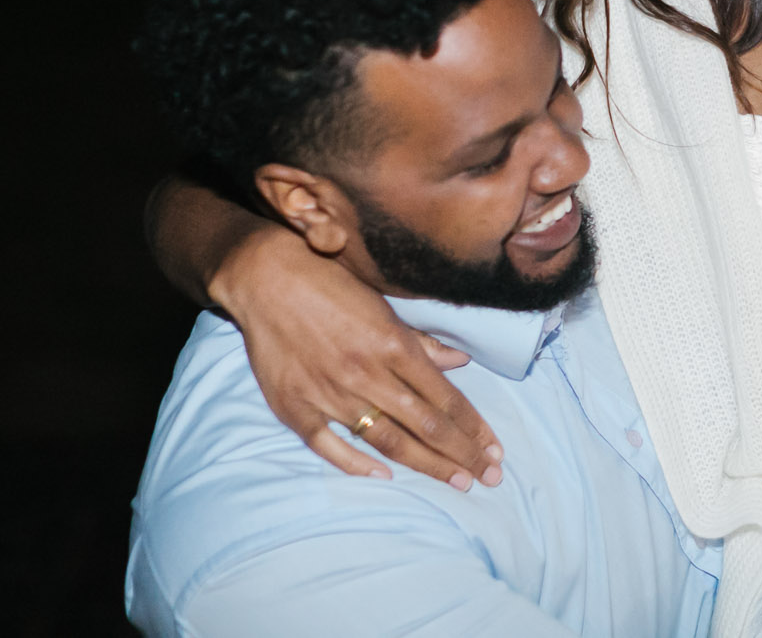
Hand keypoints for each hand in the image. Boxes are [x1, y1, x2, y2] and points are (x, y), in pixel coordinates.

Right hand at [211, 222, 504, 489]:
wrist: (267, 278)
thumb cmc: (331, 284)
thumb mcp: (384, 305)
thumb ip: (421, 342)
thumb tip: (461, 363)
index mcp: (394, 347)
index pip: (445, 399)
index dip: (474, 427)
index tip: (494, 449)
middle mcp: (367, 375)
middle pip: (425, 425)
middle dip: (462, 454)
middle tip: (489, 477)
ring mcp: (330, 394)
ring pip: (387, 440)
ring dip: (426, 465)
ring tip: (457, 482)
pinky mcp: (295, 406)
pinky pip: (330, 445)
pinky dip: (356, 464)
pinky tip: (383, 476)